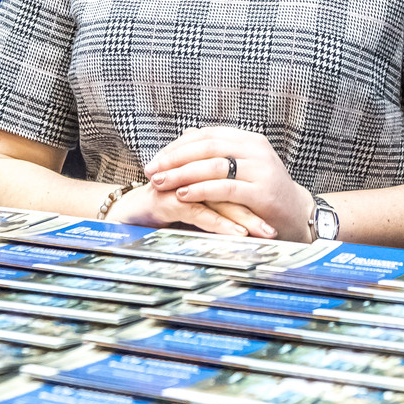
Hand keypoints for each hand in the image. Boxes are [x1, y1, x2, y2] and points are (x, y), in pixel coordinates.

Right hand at [103, 180, 271, 236]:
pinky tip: (235, 233)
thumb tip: (245, 215)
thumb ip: (215, 202)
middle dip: (256, 208)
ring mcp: (179, 184)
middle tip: (276, 226)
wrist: (124, 213)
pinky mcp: (167, 200)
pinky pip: (198, 210)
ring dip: (243, 217)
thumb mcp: (193, 205)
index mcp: (200, 169)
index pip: (235, 178)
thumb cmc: (161, 209)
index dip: (257, 194)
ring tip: (263, 232)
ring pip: (218, 198)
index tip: (279, 214)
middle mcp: (191, 172)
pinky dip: (219, 223)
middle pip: (231, 185)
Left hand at [145, 126, 314, 241]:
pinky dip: (201, 190)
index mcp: (249, 140)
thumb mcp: (243, 168)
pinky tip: (182, 194)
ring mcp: (260, 170)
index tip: (156, 159)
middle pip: (206, 146)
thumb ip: (219, 157)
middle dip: (175, 158)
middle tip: (151, 170)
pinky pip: (225, 188)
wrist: (299, 215)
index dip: (178, 146)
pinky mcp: (261, 192)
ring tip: (160, 182)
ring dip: (183, 174)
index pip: (206, 135)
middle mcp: (256, 150)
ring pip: (213, 165)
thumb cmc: (265, 194)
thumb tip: (184, 144)